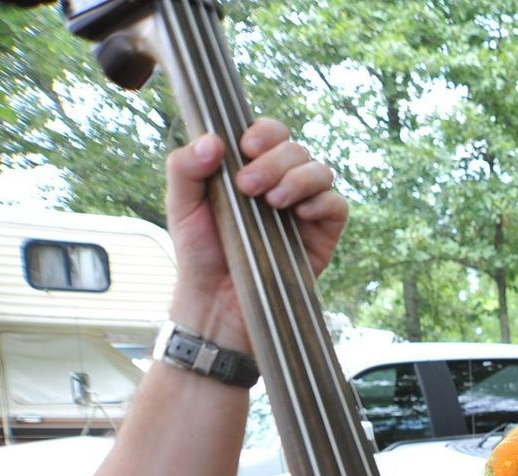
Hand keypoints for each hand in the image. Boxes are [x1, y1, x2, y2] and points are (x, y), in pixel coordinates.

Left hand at [166, 118, 346, 351]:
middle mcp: (281, 182)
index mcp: (250, 168)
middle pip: (296, 148)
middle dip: (274, 162)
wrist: (219, 301)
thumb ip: (185, 167)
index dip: (265, 133)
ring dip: (299, 179)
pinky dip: (322, 203)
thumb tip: (213, 140)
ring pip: (321, 171)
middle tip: (248, 188)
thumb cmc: (199, 252)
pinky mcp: (323, 234)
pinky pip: (337, 205)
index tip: (246, 149)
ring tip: (273, 203)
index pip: (270, 133)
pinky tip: (298, 216)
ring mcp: (305, 207)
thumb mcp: (180, 205)